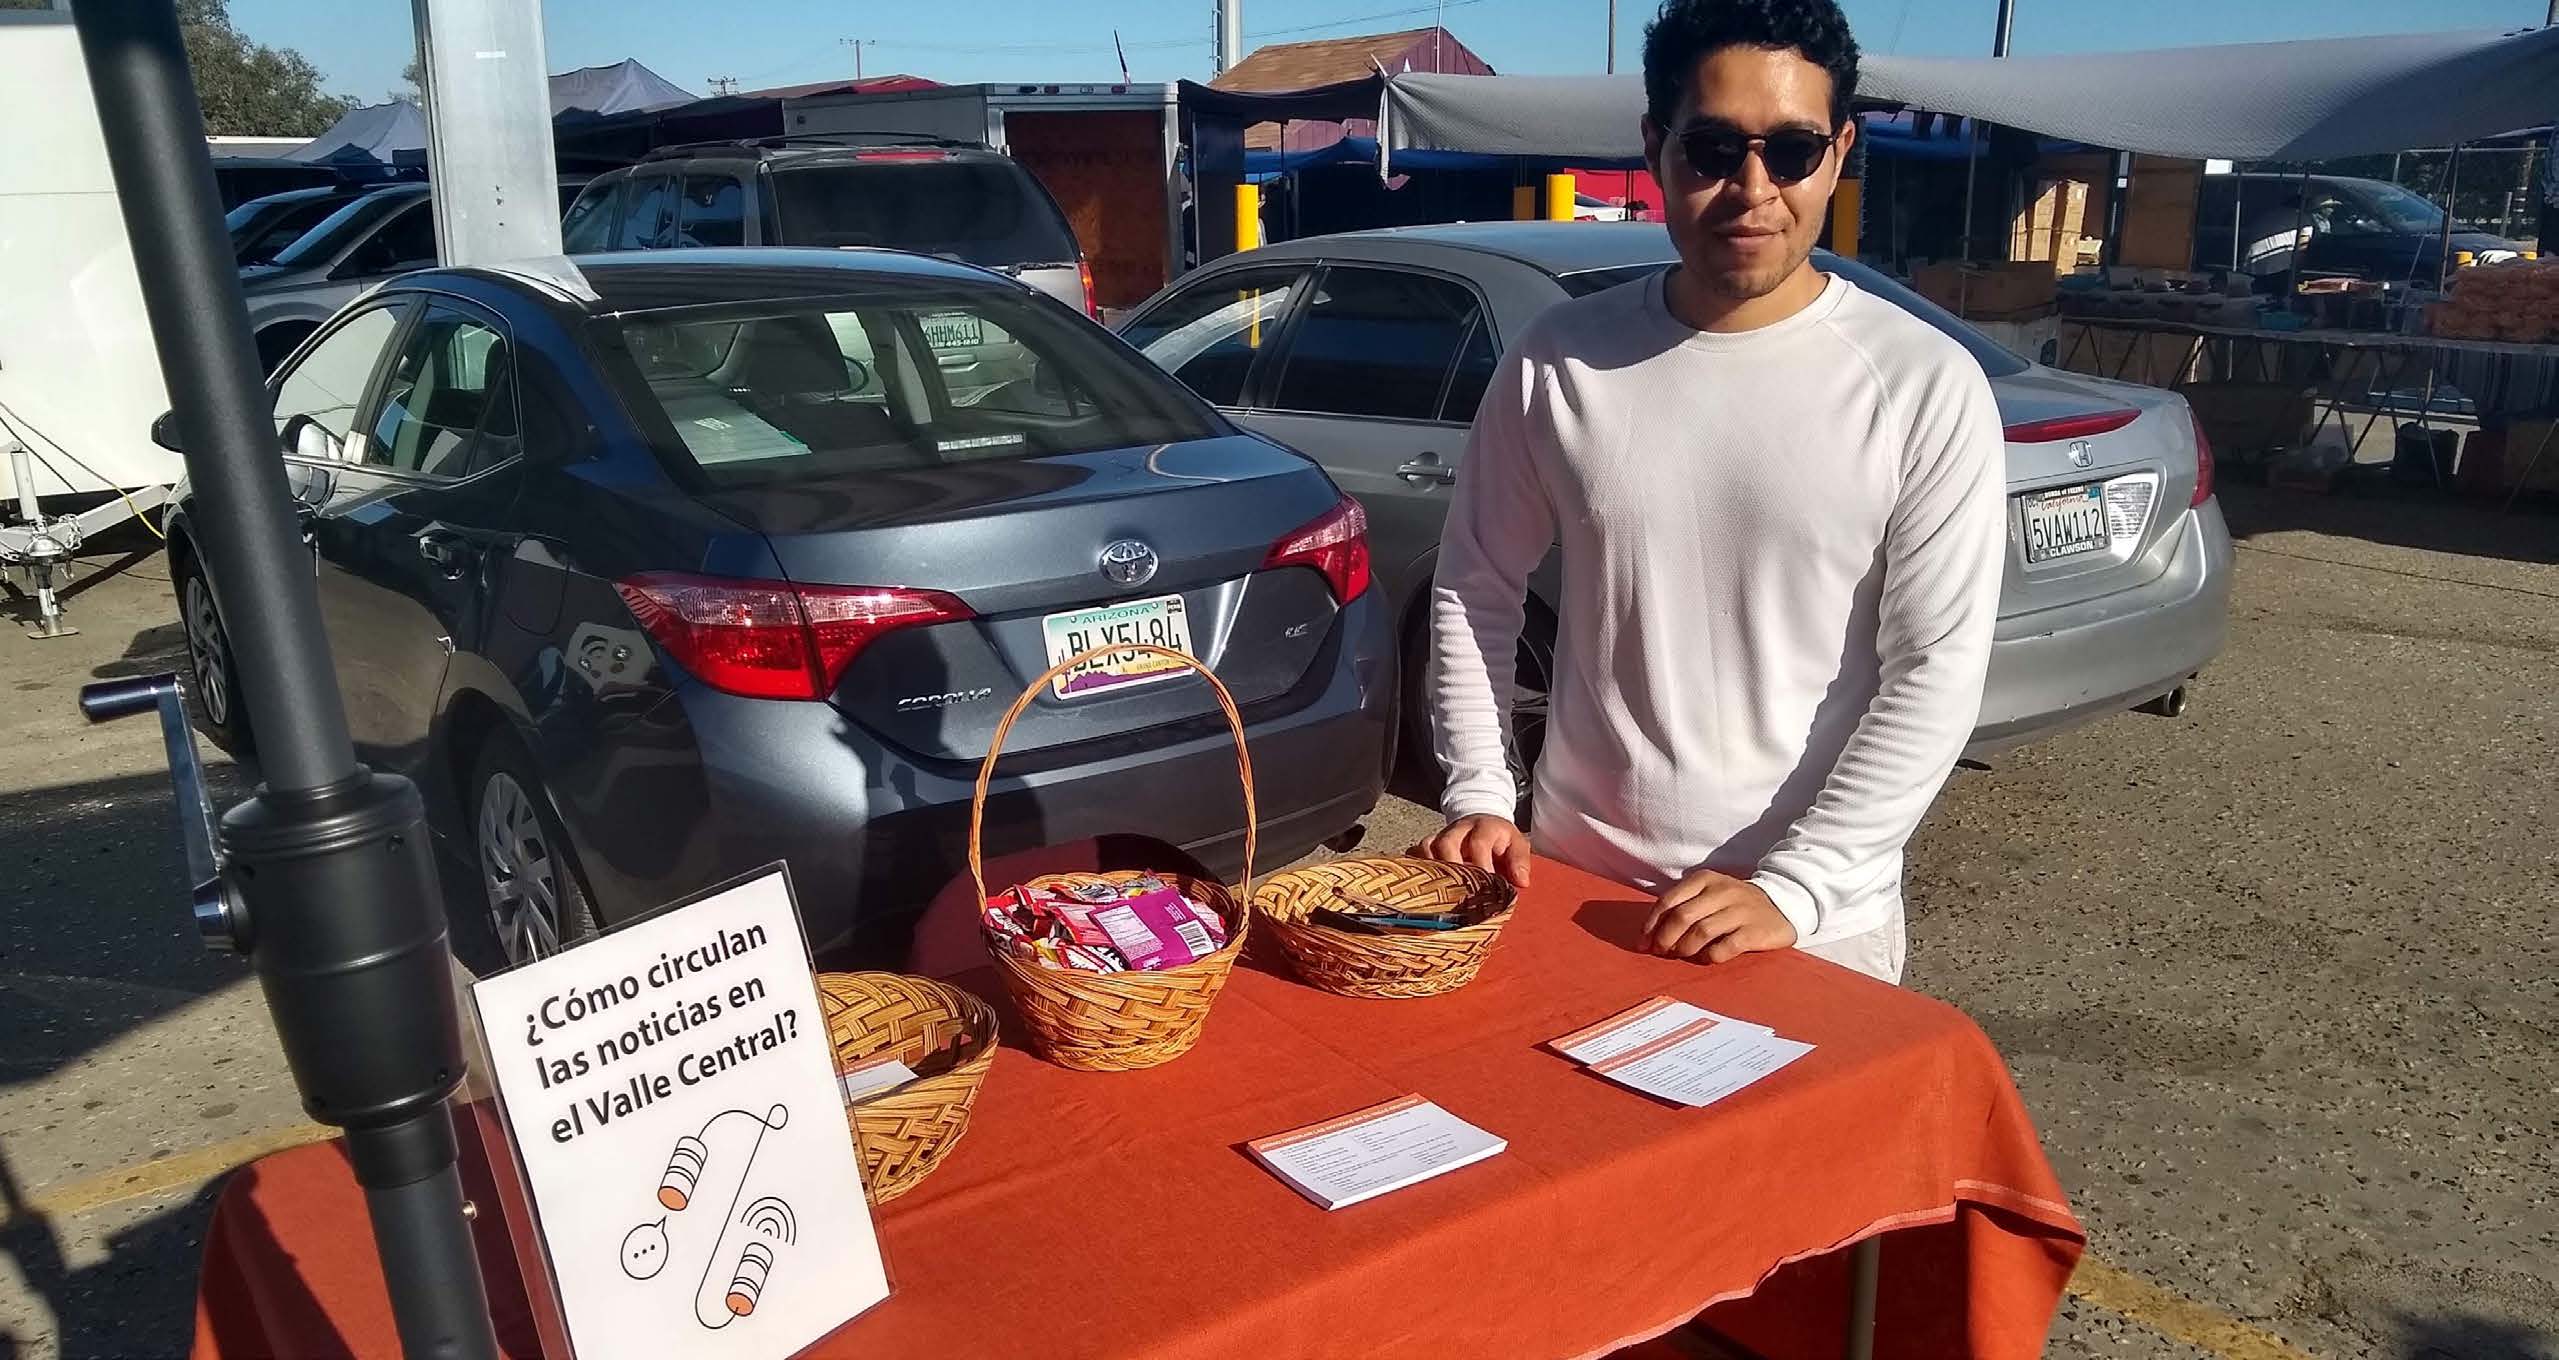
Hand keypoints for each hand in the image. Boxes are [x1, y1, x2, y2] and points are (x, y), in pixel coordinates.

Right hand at [1415, 814, 1531, 889]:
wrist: (1483, 821)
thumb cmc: (1501, 840)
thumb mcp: (1517, 844)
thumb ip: (1520, 861)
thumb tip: (1521, 882)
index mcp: (1484, 828)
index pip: (1479, 843)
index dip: (1480, 864)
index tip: (1484, 885)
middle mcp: (1460, 829)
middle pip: (1446, 843)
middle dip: (1451, 867)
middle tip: (1458, 892)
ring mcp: (1441, 835)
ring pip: (1427, 847)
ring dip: (1432, 869)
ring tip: (1439, 891)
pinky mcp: (1429, 843)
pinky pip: (1415, 852)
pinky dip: (1416, 866)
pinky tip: (1421, 884)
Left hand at [1642, 870, 1796, 961]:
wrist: (1782, 905)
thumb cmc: (1734, 904)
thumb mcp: (1708, 895)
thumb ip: (1681, 908)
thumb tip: (1648, 937)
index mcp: (1705, 879)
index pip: (1668, 900)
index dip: (1651, 924)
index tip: (1643, 942)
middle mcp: (1722, 891)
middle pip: (1682, 917)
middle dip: (1665, 938)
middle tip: (1660, 952)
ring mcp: (1740, 911)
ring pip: (1700, 932)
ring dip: (1685, 948)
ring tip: (1682, 955)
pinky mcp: (1754, 931)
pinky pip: (1724, 947)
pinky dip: (1709, 956)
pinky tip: (1706, 958)